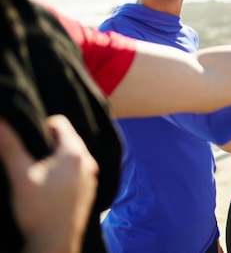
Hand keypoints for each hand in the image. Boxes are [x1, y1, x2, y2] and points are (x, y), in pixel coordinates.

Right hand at [0, 115, 98, 252]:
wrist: (55, 243)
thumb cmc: (38, 210)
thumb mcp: (20, 175)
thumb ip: (10, 146)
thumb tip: (0, 121)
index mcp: (74, 152)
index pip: (59, 122)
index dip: (40, 125)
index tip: (27, 140)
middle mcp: (88, 161)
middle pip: (67, 138)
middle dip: (48, 142)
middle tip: (30, 156)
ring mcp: (91, 176)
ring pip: (72, 155)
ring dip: (56, 158)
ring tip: (38, 172)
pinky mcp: (89, 190)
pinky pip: (77, 171)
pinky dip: (64, 172)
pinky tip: (49, 186)